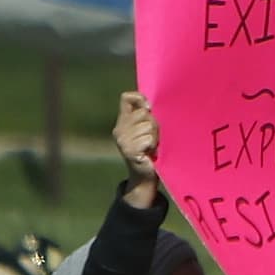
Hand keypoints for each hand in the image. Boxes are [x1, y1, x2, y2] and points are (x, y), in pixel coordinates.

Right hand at [113, 89, 161, 207]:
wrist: (145, 176)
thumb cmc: (150, 151)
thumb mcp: (147, 130)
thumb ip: (146, 116)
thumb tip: (150, 104)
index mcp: (122, 121)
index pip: (126, 98)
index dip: (140, 98)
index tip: (149, 108)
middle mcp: (119, 129)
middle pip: (143, 112)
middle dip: (153, 123)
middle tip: (153, 138)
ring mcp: (122, 140)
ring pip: (148, 125)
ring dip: (155, 136)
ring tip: (151, 146)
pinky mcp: (128, 150)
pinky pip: (148, 139)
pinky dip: (153, 145)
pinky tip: (150, 152)